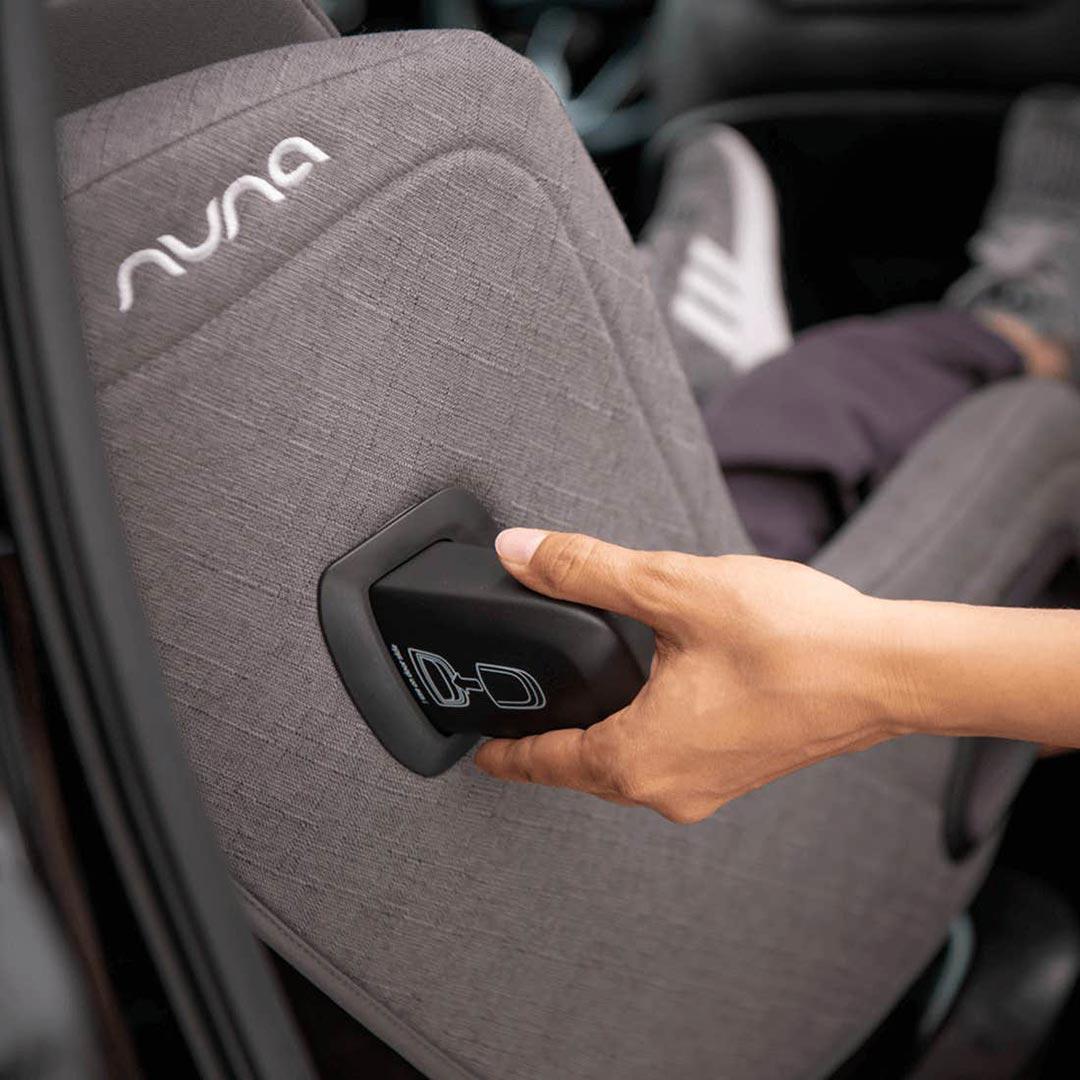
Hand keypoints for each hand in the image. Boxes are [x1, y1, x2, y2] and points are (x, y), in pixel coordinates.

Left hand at [474, 529, 908, 822]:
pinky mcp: (735, 771)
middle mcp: (669, 788)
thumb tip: (520, 551)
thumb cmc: (796, 640)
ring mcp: (706, 787)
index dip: (501, 749)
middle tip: (512, 712)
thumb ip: (587, 569)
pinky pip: (663, 760)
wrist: (889, 670)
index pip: (542, 762)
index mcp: (640, 758)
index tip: (476, 744)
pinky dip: (636, 733)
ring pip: (623, 767)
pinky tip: (641, 694)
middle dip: (542, 742)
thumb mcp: (674, 589)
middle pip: (579, 769)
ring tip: (569, 699)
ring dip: (592, 735)